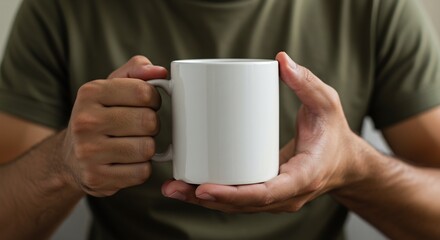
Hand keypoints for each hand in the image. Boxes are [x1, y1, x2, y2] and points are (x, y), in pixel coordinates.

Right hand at [61, 56, 166, 196]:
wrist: (70, 158)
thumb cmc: (99, 117)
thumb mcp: (111, 87)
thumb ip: (136, 71)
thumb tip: (160, 71)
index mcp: (90, 93)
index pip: (144, 92)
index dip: (154, 99)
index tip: (146, 104)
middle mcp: (85, 121)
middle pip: (148, 121)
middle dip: (151, 125)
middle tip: (140, 127)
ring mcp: (88, 152)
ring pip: (147, 148)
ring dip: (147, 148)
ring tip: (133, 144)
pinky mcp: (96, 178)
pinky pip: (141, 172)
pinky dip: (141, 168)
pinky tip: (128, 162)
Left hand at [161, 52, 364, 212]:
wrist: (344, 162)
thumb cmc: (335, 135)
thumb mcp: (327, 105)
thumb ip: (307, 83)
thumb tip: (281, 60)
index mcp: (302, 178)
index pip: (266, 194)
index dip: (233, 195)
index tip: (204, 188)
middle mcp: (286, 196)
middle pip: (241, 205)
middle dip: (205, 199)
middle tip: (174, 187)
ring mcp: (275, 198)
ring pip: (236, 207)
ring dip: (203, 200)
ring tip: (173, 188)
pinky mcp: (266, 192)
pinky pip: (239, 200)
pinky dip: (214, 196)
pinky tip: (190, 186)